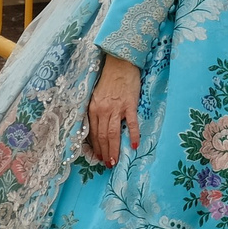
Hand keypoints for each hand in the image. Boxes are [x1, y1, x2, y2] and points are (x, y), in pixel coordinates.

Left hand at [83, 52, 142, 166]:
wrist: (121, 63)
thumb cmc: (109, 79)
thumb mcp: (96, 96)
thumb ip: (96, 112)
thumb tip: (98, 128)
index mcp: (93, 109)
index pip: (93, 133)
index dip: (95, 148)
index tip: (98, 158)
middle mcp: (103, 110)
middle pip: (102, 136)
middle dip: (104, 152)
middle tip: (107, 164)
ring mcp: (117, 108)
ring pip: (113, 133)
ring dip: (113, 149)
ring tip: (115, 161)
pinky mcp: (130, 104)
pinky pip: (132, 123)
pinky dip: (133, 135)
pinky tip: (134, 145)